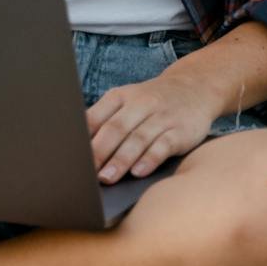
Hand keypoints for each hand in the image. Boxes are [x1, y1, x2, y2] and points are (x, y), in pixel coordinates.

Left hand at [85, 65, 214, 183]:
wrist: (195, 87)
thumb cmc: (151, 102)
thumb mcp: (126, 102)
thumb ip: (104, 121)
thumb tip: (77, 149)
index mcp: (120, 97)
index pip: (96, 117)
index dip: (83, 139)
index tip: (71, 158)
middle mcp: (141, 104)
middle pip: (116, 128)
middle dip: (100, 152)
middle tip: (87, 173)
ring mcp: (162, 117)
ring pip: (138, 139)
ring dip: (121, 160)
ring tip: (107, 178)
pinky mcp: (181, 131)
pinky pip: (164, 145)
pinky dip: (150, 159)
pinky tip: (139, 172)